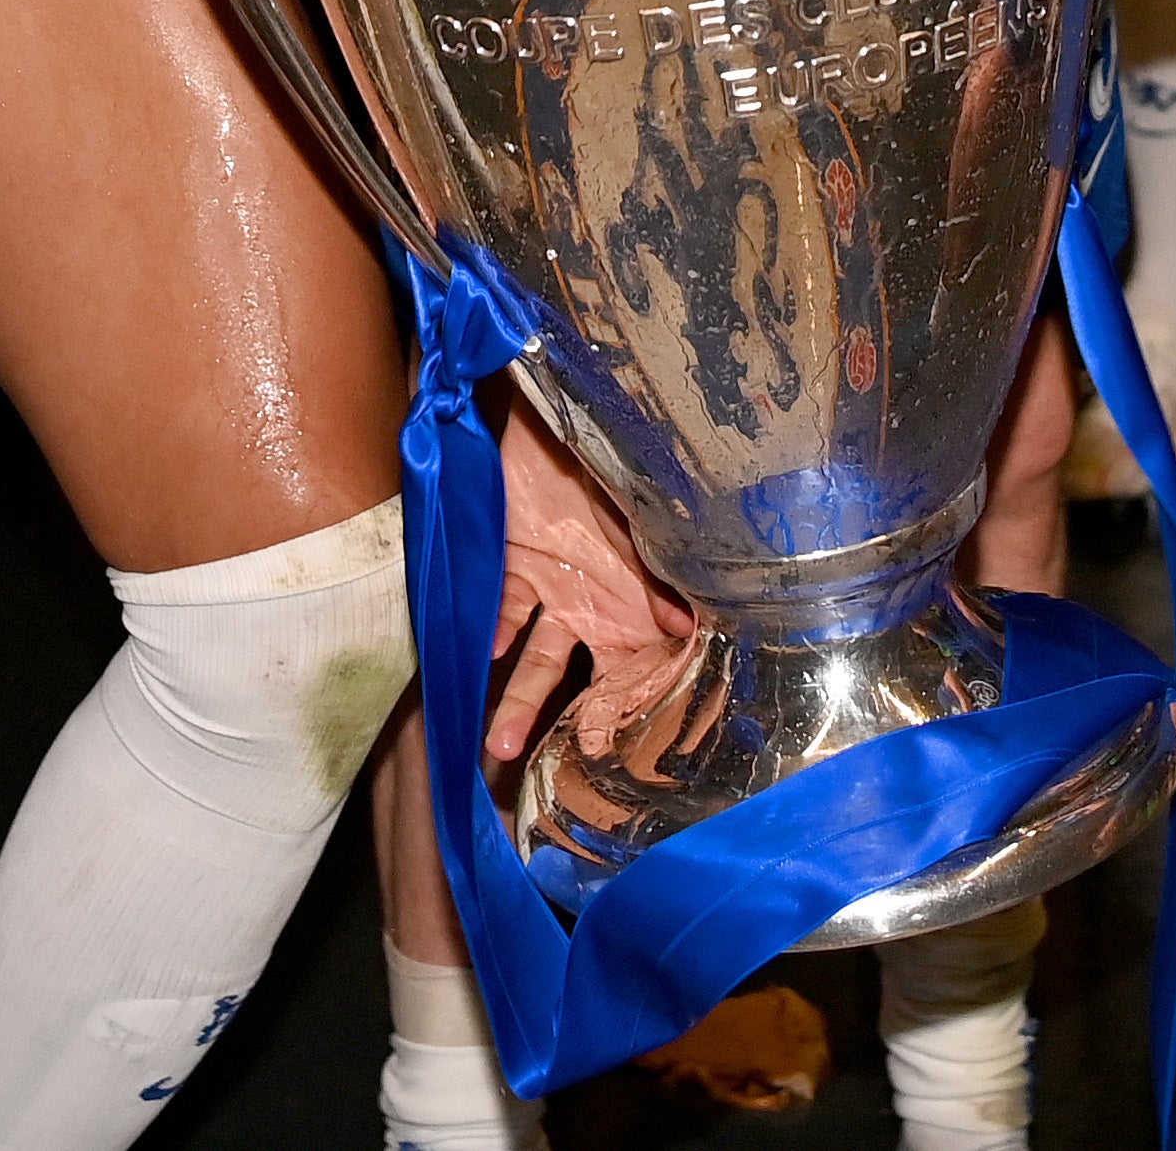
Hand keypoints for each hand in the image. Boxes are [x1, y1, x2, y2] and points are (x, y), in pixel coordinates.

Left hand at [489, 401, 694, 767]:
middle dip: (561, 723)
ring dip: (518, 699)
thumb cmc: (620, 462)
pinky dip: (493, 631)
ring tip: (499, 742)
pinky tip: (489, 652)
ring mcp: (548, 586)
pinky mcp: (508, 562)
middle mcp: (590, 605)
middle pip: (576, 679)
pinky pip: (499, 608)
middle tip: (542, 767)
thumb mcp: (647, 521)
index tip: (624, 757)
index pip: (636, 667)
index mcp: (632, 601)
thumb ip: (658, 574)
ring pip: (533, 658)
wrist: (567, 407)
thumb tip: (686, 628)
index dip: (633, 709)